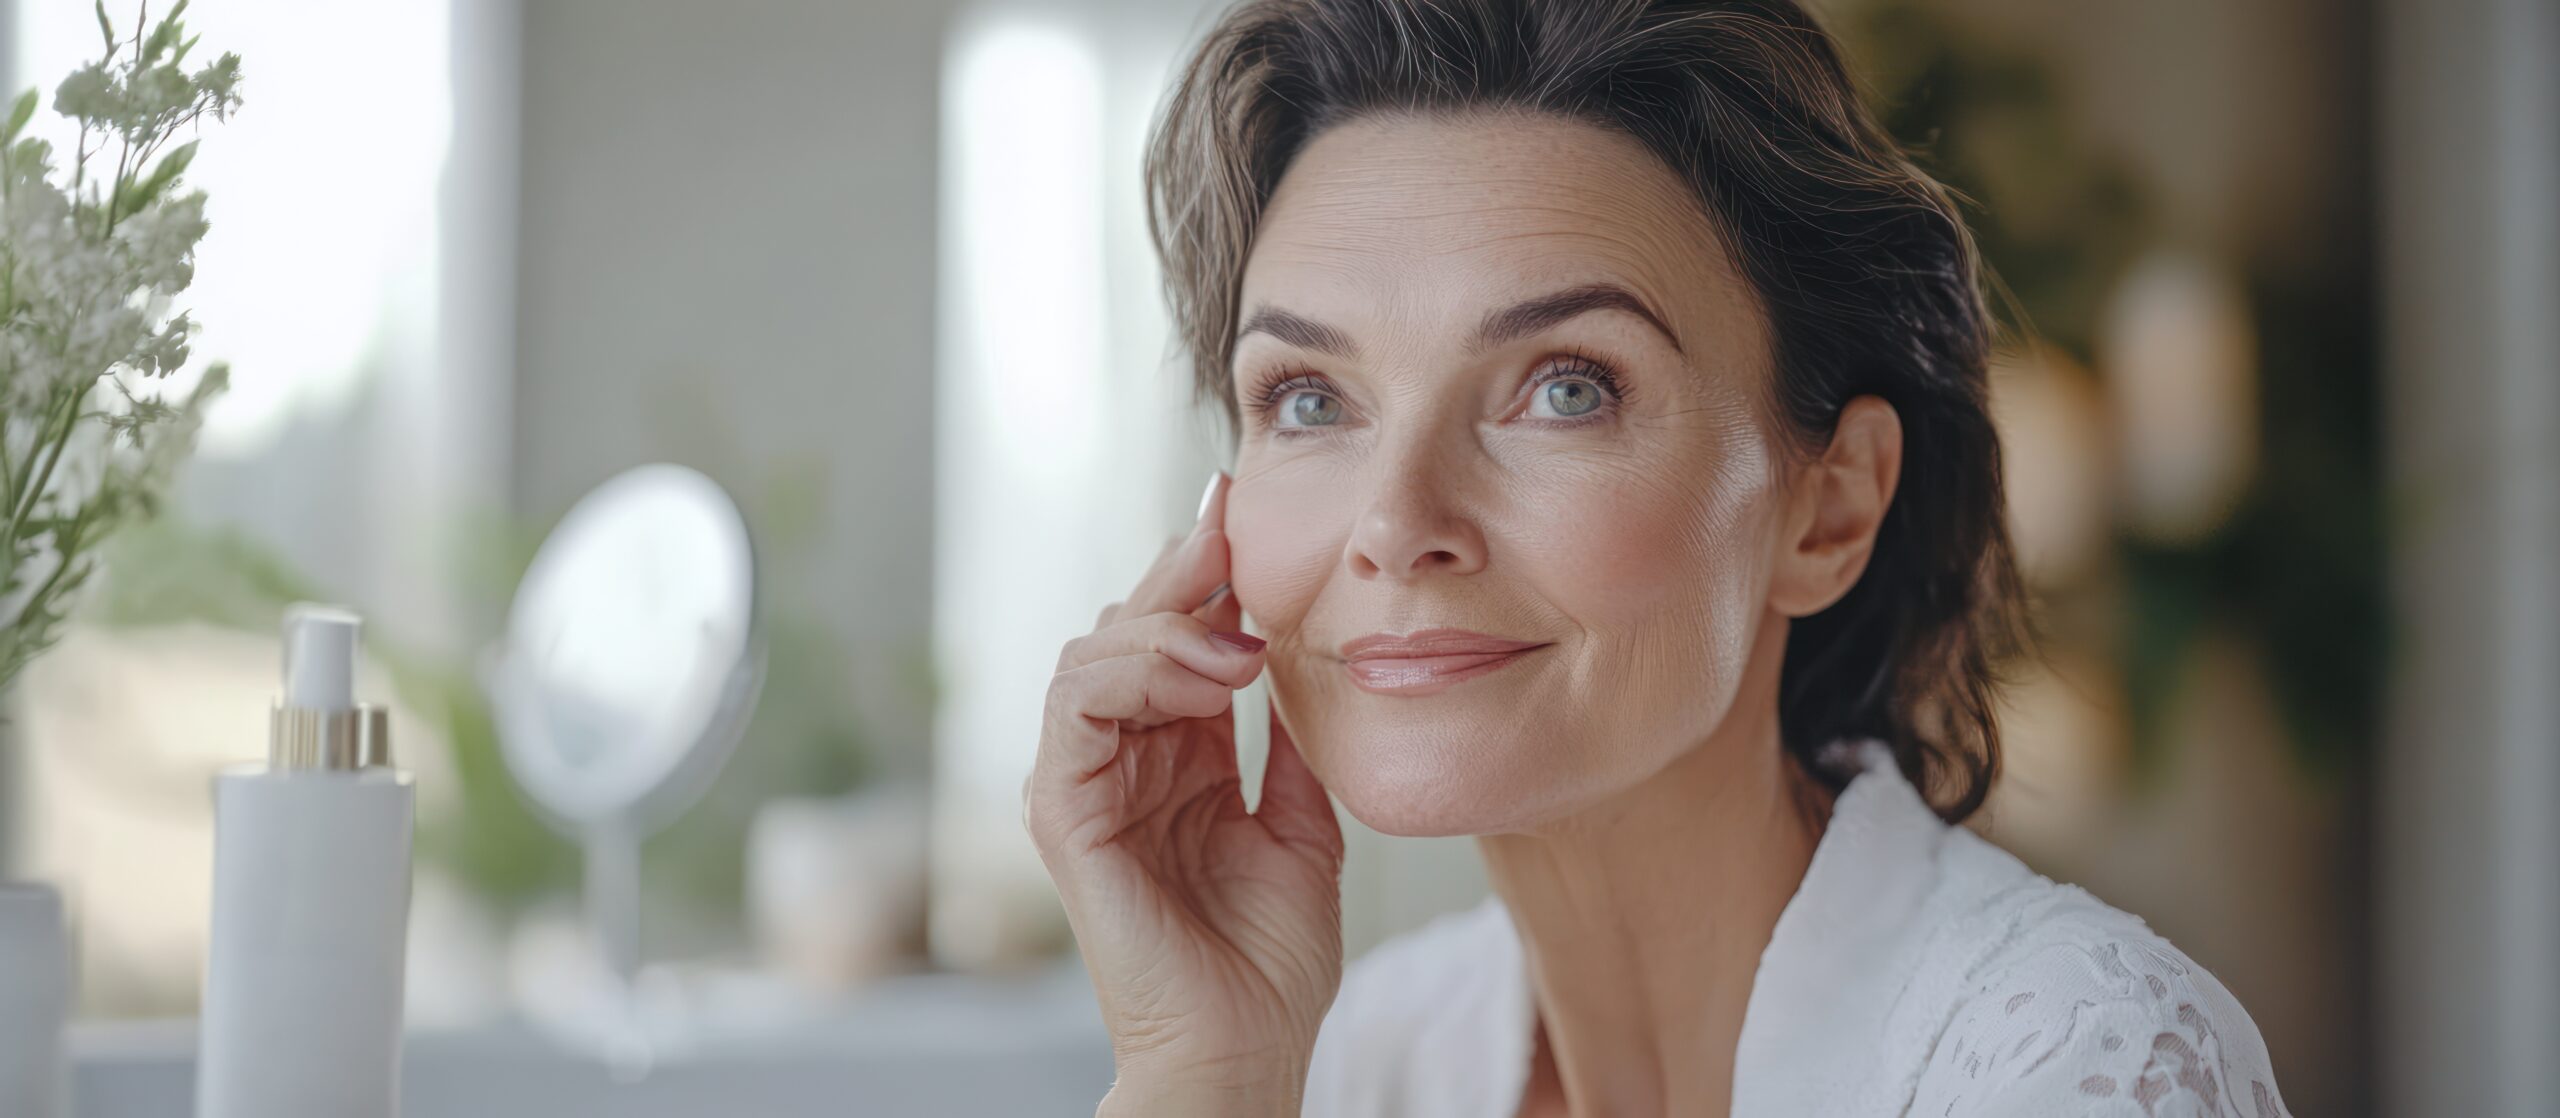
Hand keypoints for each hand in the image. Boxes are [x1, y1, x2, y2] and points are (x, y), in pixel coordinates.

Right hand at [1025, 470, 1346, 1115]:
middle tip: (1228, 523)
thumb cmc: (1269, 963)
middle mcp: (1122, 760)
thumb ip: (1293, 744)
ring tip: (1236, 636)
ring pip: (1092, 654)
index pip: (1177, 639)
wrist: (1246, 1048)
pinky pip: (1074, 713)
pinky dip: (1134, 677)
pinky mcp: (1065, 815)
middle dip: (1180, 570)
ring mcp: (1086, 784)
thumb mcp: (1306, 826)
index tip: (1242, 508)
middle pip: (1129, 629)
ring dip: (1163, 626)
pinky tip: (1202, 680)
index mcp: (1176, 755)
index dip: (1205, 572)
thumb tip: (1307, 654)